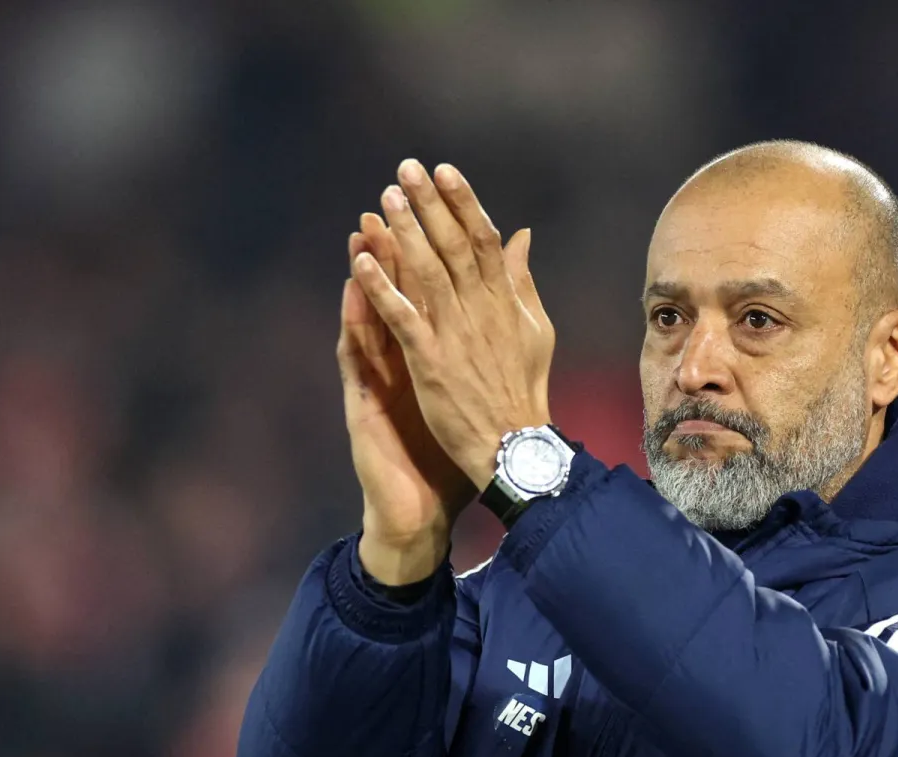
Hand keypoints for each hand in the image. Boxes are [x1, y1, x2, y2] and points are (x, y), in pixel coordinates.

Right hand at [338, 212, 473, 582]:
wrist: (424, 509)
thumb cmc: (446, 452)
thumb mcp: (471, 393)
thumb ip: (485, 347)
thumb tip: (506, 320)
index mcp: (429, 353)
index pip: (431, 294)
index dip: (432, 253)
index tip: (436, 210)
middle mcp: (399, 360)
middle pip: (399, 296)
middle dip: (394, 247)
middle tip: (388, 201)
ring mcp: (379, 380)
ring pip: (372, 318)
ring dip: (368, 275)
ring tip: (363, 233)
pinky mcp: (365, 403)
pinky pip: (359, 358)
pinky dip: (357, 324)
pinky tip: (354, 293)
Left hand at [351, 159, 554, 488]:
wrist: (516, 446)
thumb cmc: (525, 391)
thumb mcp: (536, 330)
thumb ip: (523, 281)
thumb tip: (523, 236)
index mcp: (505, 302)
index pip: (484, 240)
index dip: (463, 202)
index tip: (445, 172)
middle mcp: (481, 311)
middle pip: (454, 246)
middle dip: (430, 205)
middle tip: (406, 169)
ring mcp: (455, 336)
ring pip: (428, 273)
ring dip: (405, 234)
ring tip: (385, 199)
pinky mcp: (430, 362)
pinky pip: (402, 318)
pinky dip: (382, 289)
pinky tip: (361, 263)